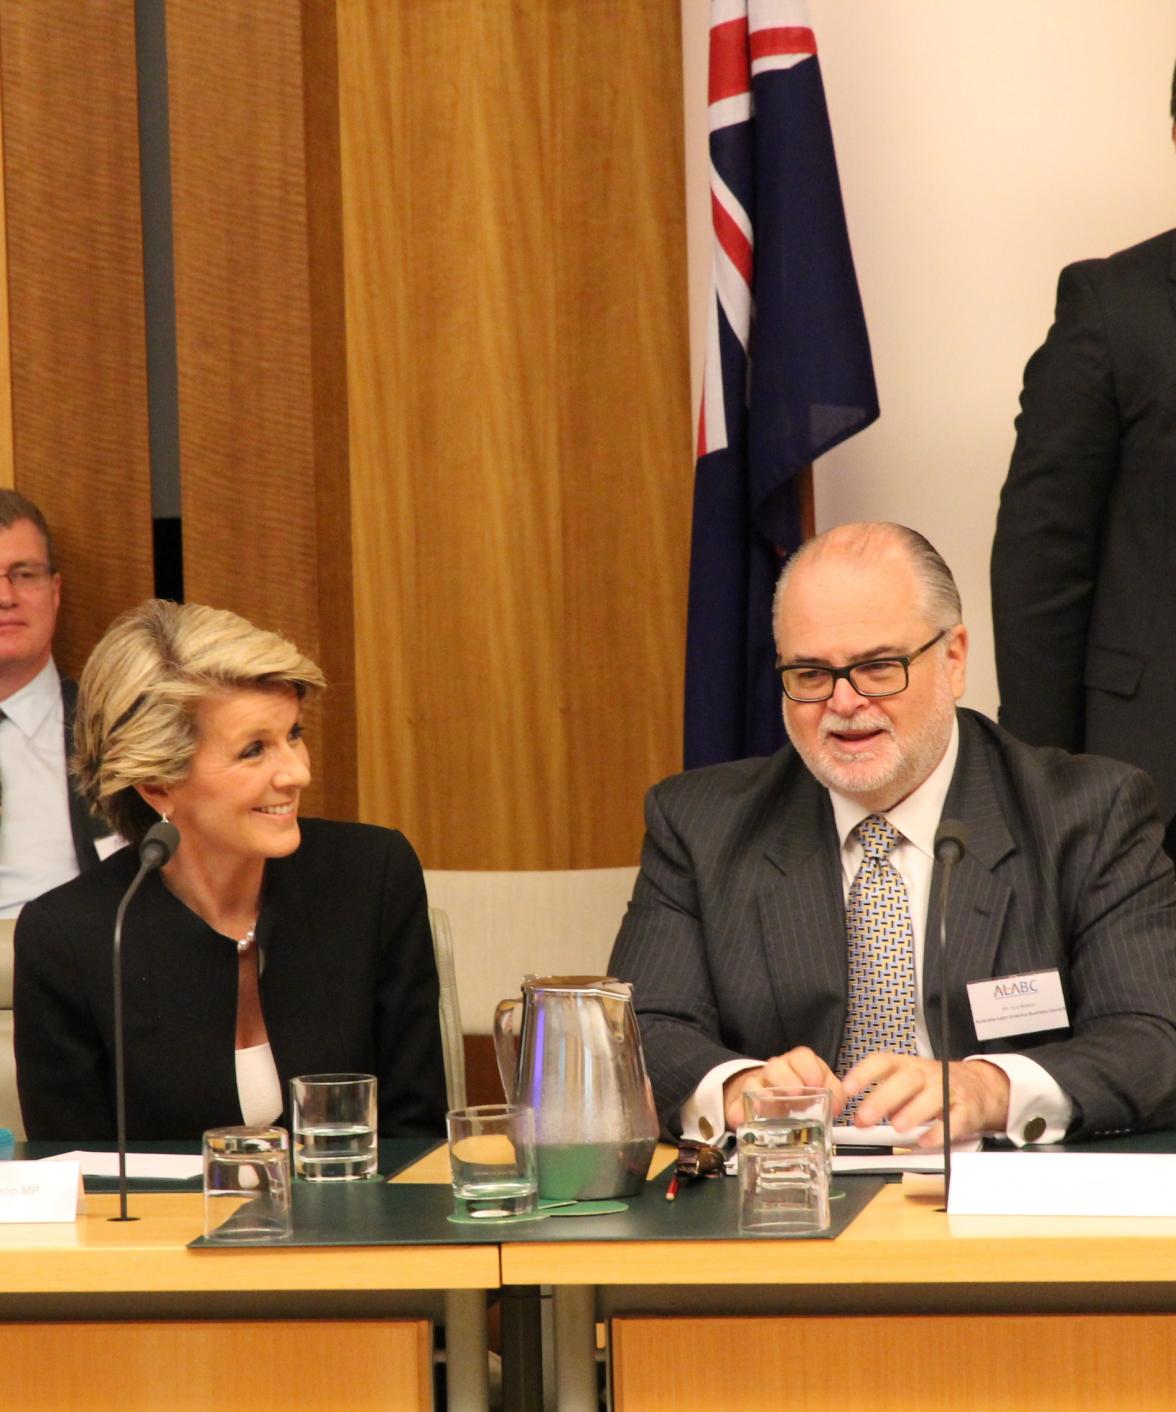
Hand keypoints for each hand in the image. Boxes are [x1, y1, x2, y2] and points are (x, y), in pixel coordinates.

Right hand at [722, 1047, 847, 1131]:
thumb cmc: (802, 1088)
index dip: (809, 1068)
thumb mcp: (822, 1088)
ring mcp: (757, 1086)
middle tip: (796, 1093)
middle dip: (786, 1078)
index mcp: (797, 1064)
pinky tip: (739, 1119)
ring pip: (754, 1082)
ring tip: (767, 1104)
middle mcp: (776, 1071)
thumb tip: (837, 1105)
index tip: (816, 1082)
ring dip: (762, 1093)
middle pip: (776, 1067)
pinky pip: (737, 1105)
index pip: (801, 1057)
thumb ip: (835, 1094)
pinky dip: (737, 1112)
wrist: (775, 1093)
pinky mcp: (743, 1103)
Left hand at [842, 1053, 1010, 1145]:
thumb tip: (860, 1116)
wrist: (980, 1086)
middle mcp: (927, 1074)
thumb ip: (886, 1096)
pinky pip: (955, 1119)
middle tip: (864, 1118)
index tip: (846, 1089)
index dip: (863, 1074)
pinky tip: (925, 1141)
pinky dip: (940, 1132)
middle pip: (906, 1080)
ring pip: (932, 1096)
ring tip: (896, 1127)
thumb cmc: (935, 1085)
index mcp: (908, 1065)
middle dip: (883, 1098)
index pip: (883, 1062)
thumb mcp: (909, 1082)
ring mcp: (948, 1090)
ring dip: (912, 1111)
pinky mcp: (967, 1109)